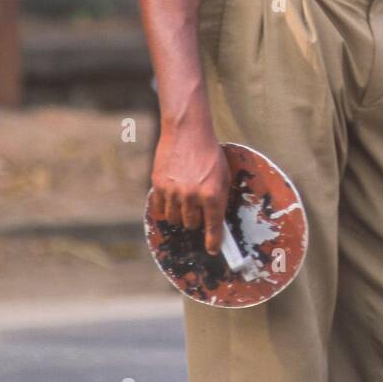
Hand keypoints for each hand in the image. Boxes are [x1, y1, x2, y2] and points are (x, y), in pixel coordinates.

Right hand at [150, 125, 230, 255]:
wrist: (188, 132)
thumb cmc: (209, 153)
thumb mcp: (223, 175)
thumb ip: (220, 197)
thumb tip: (217, 220)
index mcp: (212, 193)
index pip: (213, 226)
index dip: (213, 241)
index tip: (212, 249)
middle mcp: (192, 196)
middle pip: (192, 225)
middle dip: (196, 220)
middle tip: (198, 207)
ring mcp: (174, 191)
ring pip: (176, 219)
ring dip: (181, 215)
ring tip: (185, 199)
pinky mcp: (159, 186)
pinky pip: (160, 210)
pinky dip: (166, 209)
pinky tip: (171, 199)